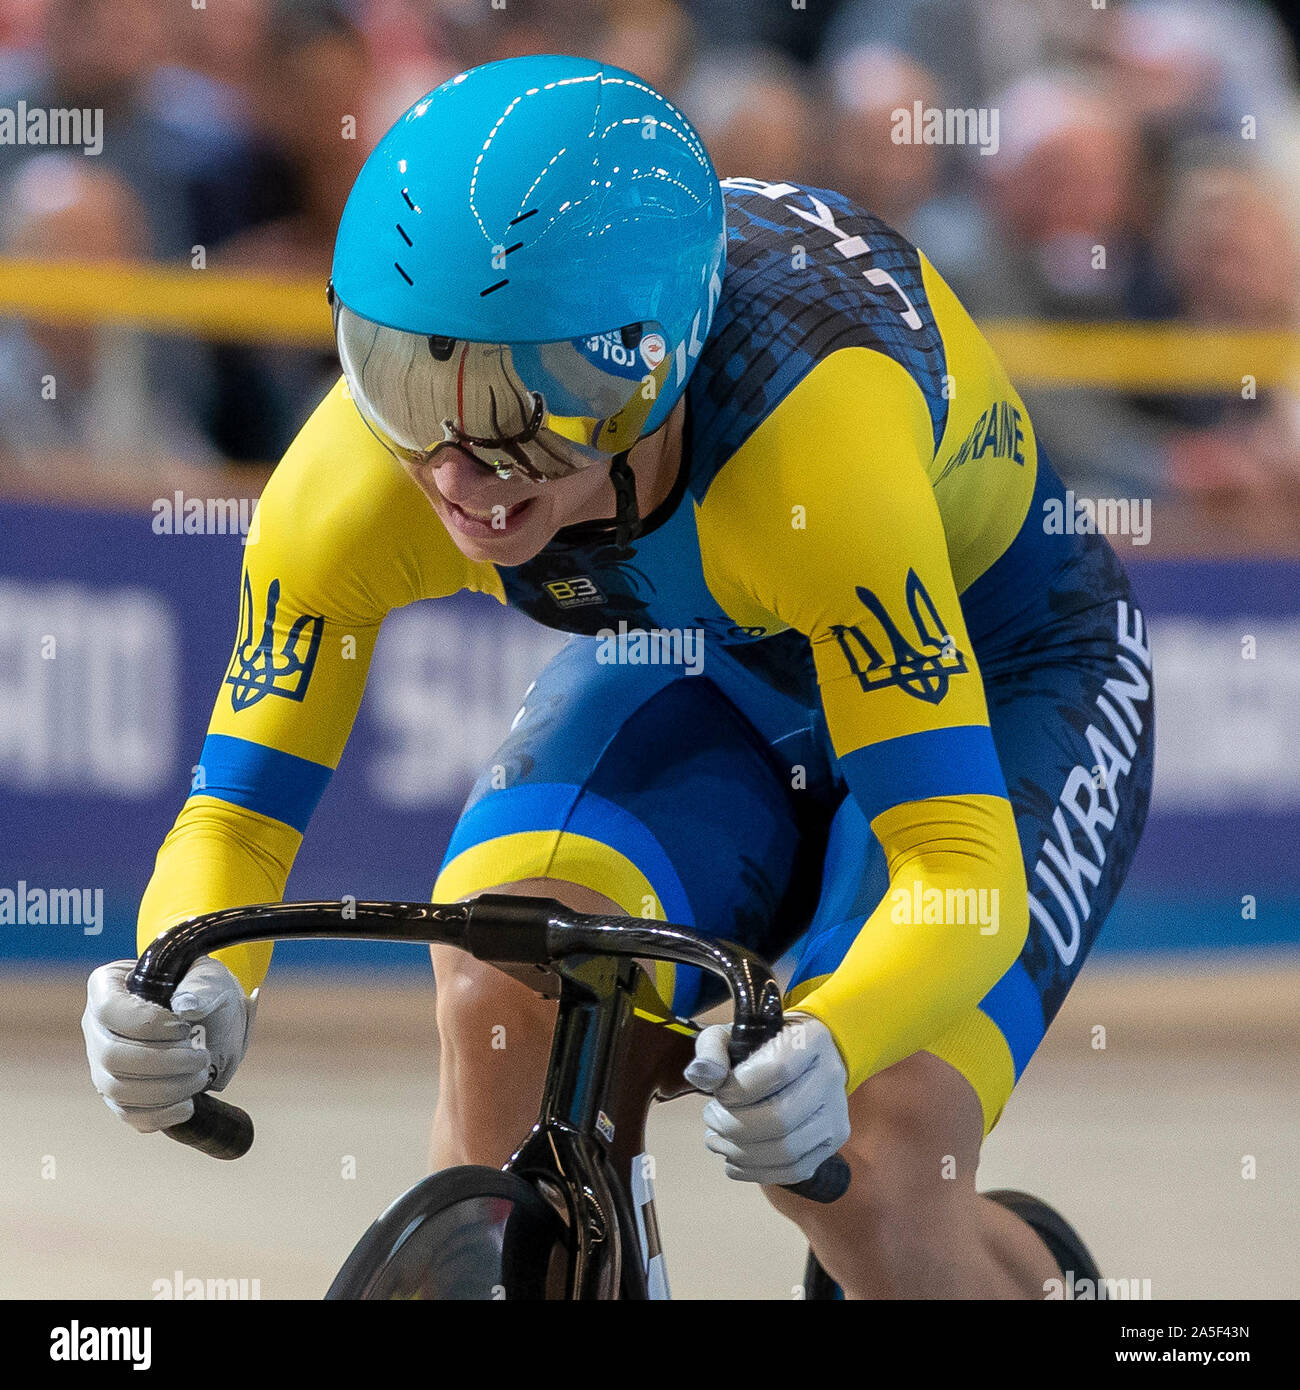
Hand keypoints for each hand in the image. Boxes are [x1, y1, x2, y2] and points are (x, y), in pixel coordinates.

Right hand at [82, 957, 256, 1133]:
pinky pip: (128, 1113)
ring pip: (117, 1089)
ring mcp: (102, 1064)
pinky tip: (188, 1104)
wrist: (213, 1017)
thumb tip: (187, 1006)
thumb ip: (202, 986)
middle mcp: (96, 1027)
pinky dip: (160, 1114)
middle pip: (111, 1056)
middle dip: (162, 1062)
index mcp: (108, 987)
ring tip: (200, 1076)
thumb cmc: (203, 989)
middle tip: (200, 1057)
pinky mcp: (119, 1094)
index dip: (147, 1023)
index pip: (110, 1009)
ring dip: (165, 1090)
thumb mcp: (209, 976)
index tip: (184, 1027)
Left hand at [684, 1013, 850, 1185]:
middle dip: (734, 1125)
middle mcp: (831, 1077)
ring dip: (741, 1152)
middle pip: (781, 1118)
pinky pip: (793, 1170)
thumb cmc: (761, 1046)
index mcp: (812, 1040)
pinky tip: (733, 1158)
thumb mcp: (730, 1035)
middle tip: (711, 1118)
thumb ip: (711, 1051)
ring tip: (717, 1139)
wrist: (801, 1061)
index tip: (718, 1091)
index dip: (739, 1089)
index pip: (777, 1070)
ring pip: (787, 1150)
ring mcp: (835, 1114)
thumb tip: (701, 1075)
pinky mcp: (831, 1144)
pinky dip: (755, 1171)